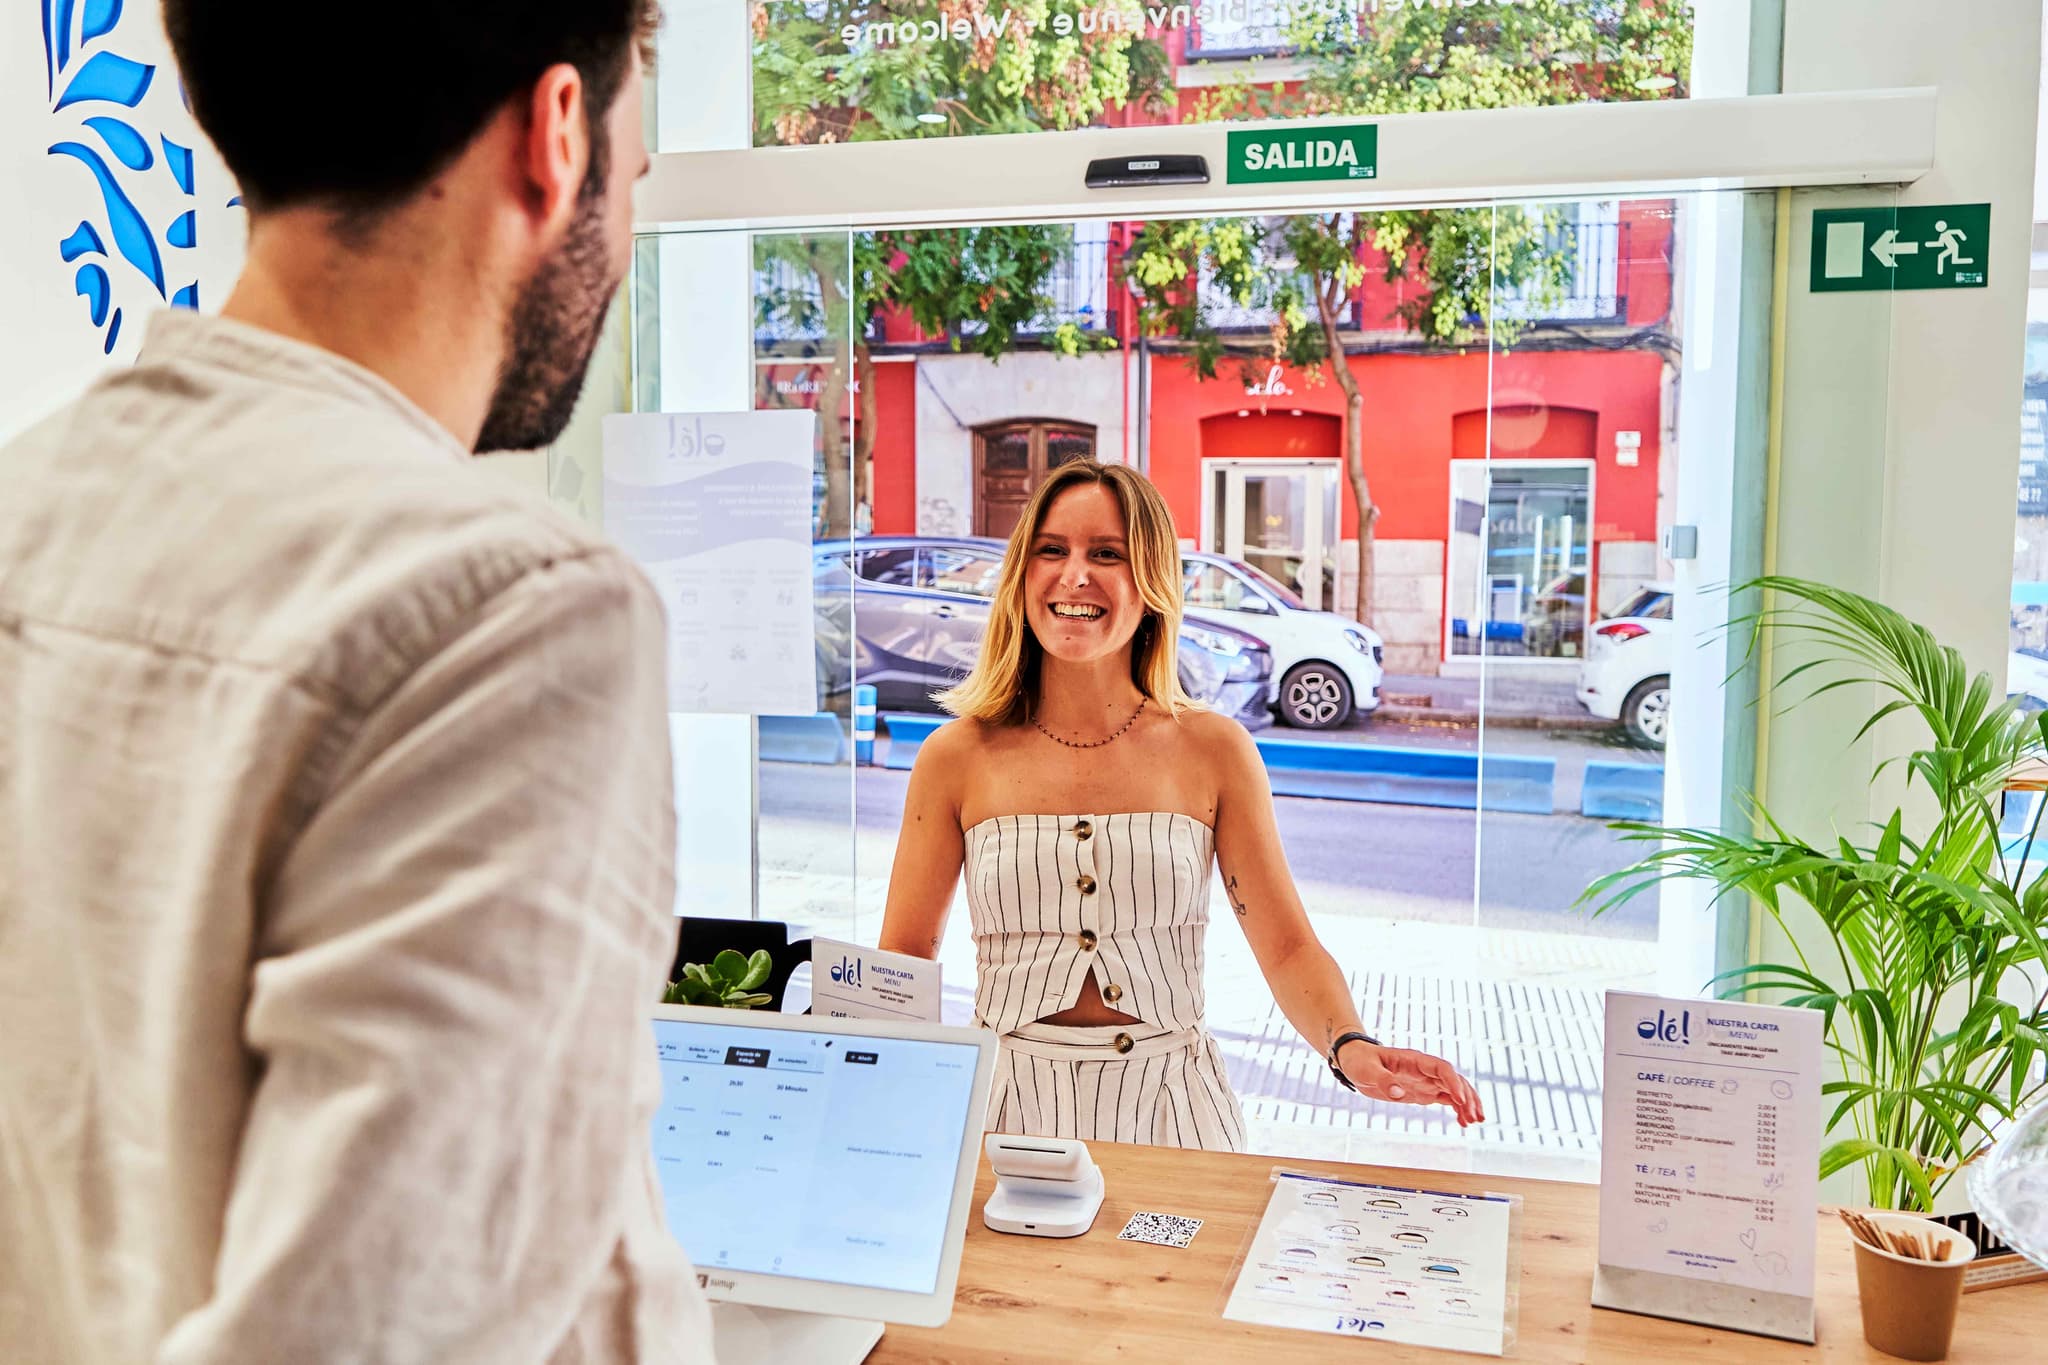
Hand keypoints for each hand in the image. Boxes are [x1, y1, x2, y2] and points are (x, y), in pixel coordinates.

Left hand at [1339, 1040, 1484, 1127]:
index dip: (1453, 1082)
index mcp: (1414, 1060)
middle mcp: (1425, 1069)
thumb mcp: (1367, 1070)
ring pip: (1454, 1090)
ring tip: (1475, 1121)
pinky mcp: (1423, 1091)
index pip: (1442, 1068)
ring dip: (1467, 1104)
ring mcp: (1426, 1080)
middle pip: (1454, 1080)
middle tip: (1475, 1116)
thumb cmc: (1360, 1061)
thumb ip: (1383, 1080)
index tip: (1460, 1099)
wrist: (1355, 1061)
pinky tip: (1463, 1122)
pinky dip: (1457, 1109)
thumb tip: (1398, 1092)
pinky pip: (1446, 1098)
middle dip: (1467, 1097)